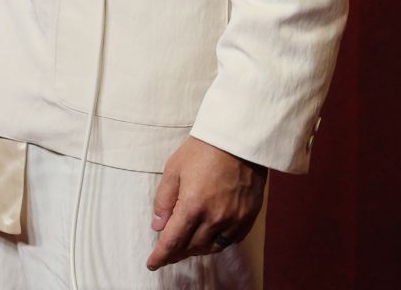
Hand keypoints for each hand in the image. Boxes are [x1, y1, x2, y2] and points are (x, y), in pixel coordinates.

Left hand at [146, 136, 266, 270]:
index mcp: (193, 205)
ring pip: (211, 247)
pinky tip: (209, 236)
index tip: (152, 263)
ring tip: (187, 244)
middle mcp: (214, 217)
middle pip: (191, 247)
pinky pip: (230, 240)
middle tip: (168, 250)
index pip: (172, 241)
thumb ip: (163, 200)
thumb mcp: (174, 169)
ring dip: (196, 248)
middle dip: (176, 251)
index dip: (160, 256)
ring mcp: (234, 218)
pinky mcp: (248, 216)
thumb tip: (158, 226)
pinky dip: (217, 242)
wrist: (239, 137)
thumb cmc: (204, 149)